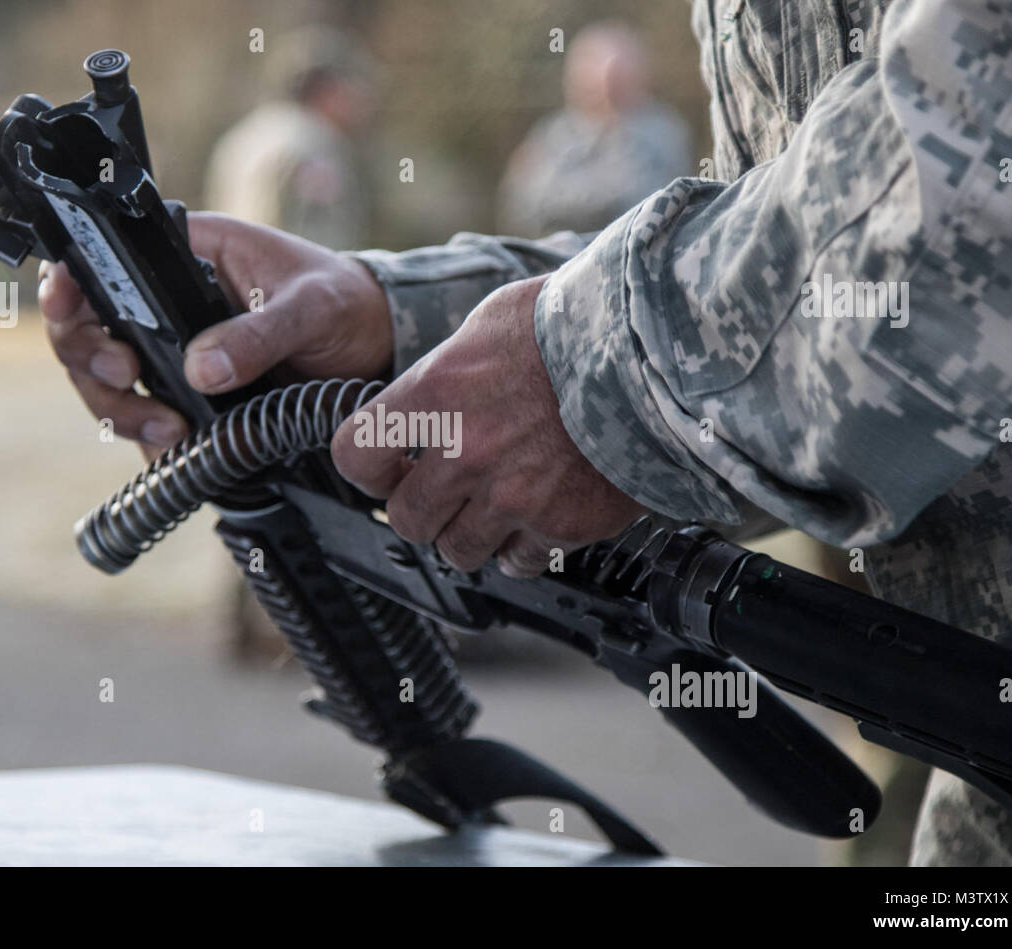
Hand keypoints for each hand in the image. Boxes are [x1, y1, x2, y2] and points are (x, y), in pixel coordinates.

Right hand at [38, 212, 392, 457]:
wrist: (373, 346)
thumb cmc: (342, 301)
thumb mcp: (311, 306)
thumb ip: (259, 333)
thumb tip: (200, 370)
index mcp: (184, 253)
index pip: (102, 260)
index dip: (69, 284)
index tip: (68, 307)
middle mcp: (165, 302)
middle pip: (88, 330)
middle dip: (93, 360)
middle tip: (127, 377)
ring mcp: (171, 353)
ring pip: (109, 383)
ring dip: (121, 409)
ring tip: (167, 431)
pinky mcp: (187, 398)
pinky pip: (148, 423)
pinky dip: (150, 442)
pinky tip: (176, 452)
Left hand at [331, 275, 644, 576]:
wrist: (655, 352)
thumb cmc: (575, 324)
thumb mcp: (489, 325)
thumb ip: (446, 374)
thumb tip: (428, 401)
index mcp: (435, 396)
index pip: (356, 455)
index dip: (370, 468)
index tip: (389, 467)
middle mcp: (465, 453)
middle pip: (407, 519)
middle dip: (424, 508)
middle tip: (448, 490)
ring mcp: (512, 496)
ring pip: (459, 551)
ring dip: (472, 533)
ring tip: (498, 503)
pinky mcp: (560, 525)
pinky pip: (521, 561)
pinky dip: (525, 546)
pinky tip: (539, 515)